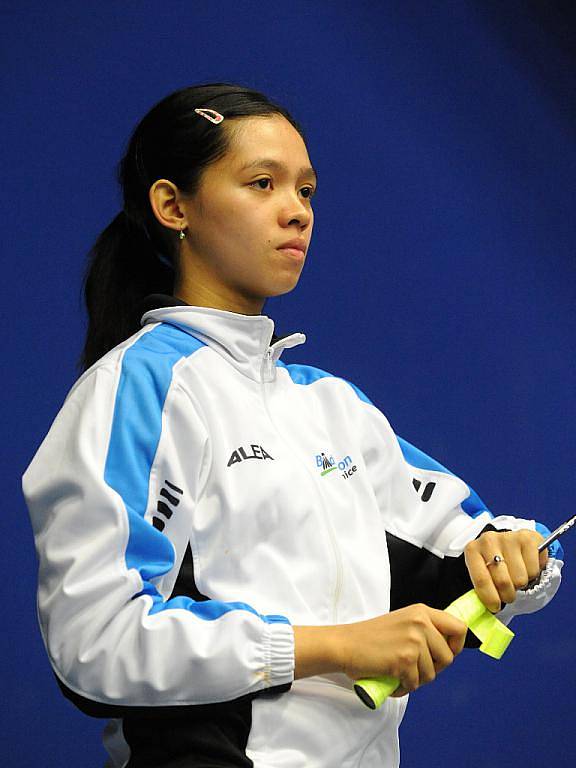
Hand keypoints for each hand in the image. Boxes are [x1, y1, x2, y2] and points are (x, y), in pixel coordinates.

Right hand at [333, 604, 466, 696]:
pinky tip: (390, 678)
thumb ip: (424, 630)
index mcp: (421, 611)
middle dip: (434, 669)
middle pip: (449, 657)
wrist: (345, 645)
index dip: (456, 646)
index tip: (443, 654)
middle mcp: (421, 622)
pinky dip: (403, 687)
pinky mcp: (405, 660)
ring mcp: (414, 641)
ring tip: (397, 671)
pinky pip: (416, 684)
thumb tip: (448, 650)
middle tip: (414, 668)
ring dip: (416, 679)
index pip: (459, 627)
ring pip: (432, 674)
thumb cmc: (371, 638)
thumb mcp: (403, 623)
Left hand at [464, 529, 547, 612]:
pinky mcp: (527, 537)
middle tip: (508, 594)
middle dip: (508, 594)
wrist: (509, 544)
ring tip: (516, 576)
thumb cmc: (494, 565)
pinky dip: (533, 573)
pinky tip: (526, 566)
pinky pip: (534, 568)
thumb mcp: (483, 574)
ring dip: (521, 583)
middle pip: (503, 581)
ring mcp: (508, 537)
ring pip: (521, 578)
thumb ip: (482, 590)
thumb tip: (483, 614)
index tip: (496, 607)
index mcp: (472, 550)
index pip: (481, 580)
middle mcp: (488, 540)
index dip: (491, 598)